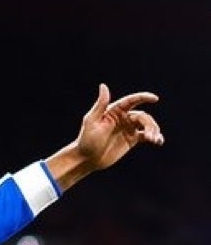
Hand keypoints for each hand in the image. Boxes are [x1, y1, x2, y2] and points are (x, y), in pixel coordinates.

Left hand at [47, 84, 163, 190]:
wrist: (87, 159)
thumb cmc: (86, 140)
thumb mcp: (92, 121)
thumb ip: (100, 104)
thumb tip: (103, 85)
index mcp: (115, 111)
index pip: (131, 101)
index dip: (143, 97)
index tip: (155, 99)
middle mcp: (123, 117)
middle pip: (142, 116)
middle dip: (149, 124)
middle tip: (150, 136)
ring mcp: (128, 128)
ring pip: (147, 125)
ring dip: (153, 130)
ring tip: (154, 140)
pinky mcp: (131, 139)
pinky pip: (146, 136)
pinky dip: (154, 137)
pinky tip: (159, 141)